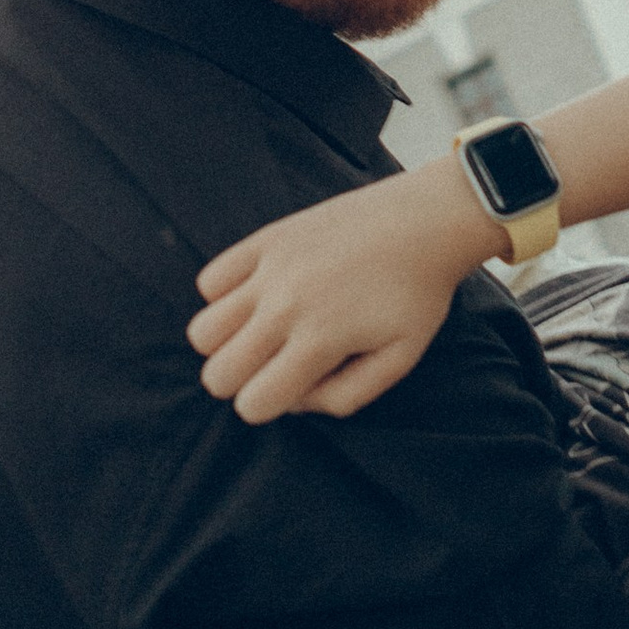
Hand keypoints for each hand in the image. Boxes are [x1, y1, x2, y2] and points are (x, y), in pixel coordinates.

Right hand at [191, 164, 500, 420]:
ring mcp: (271, 268)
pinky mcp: (266, 238)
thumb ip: (344, 397)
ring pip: (202, 332)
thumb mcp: (399, 360)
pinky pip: (209, 281)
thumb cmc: (417, 296)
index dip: (269, 406)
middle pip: (216, 374)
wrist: (426, 221)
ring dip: (226, 343)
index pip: (253, 404)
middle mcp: (286, 305)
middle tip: (275, 365)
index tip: (293, 387)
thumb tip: (293, 401)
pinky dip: (224, 297)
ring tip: (262, 332)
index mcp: (321, 340)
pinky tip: (260, 296)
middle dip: (241, 382)